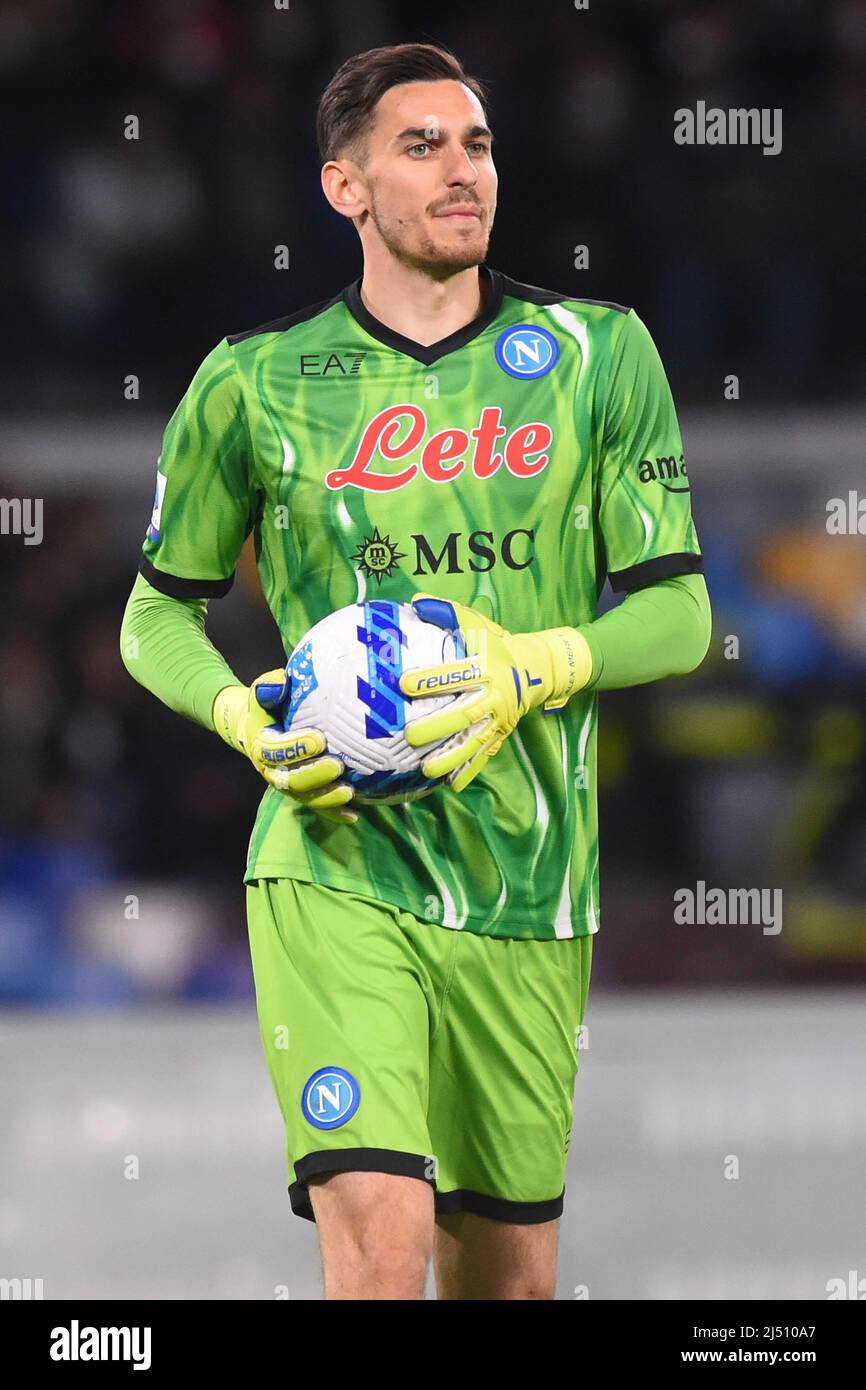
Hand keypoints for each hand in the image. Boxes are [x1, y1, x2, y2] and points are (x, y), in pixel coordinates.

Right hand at [213, 669, 357, 823]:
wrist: (255, 728)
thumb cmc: (266, 707)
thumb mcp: (263, 693)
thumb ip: (270, 686)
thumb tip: (282, 680)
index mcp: (261, 745)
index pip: (275, 750)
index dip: (295, 747)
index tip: (319, 740)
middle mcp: (271, 770)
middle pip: (291, 780)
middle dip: (314, 775)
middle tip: (338, 765)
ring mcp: (286, 785)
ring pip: (304, 798)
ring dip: (326, 798)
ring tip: (349, 792)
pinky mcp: (300, 794)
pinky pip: (316, 807)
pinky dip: (334, 813)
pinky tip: (354, 816)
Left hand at [398, 595, 592, 792]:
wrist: (535, 669)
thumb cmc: (495, 643)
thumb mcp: (476, 623)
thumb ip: (447, 613)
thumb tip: (415, 601)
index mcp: (486, 667)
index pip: (457, 674)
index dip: (431, 679)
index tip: (403, 684)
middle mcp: (494, 696)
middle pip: (465, 714)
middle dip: (438, 726)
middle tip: (410, 735)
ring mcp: (498, 720)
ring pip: (474, 741)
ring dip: (451, 757)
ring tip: (426, 769)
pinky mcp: (500, 736)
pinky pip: (484, 756)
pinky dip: (469, 771)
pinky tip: (450, 785)